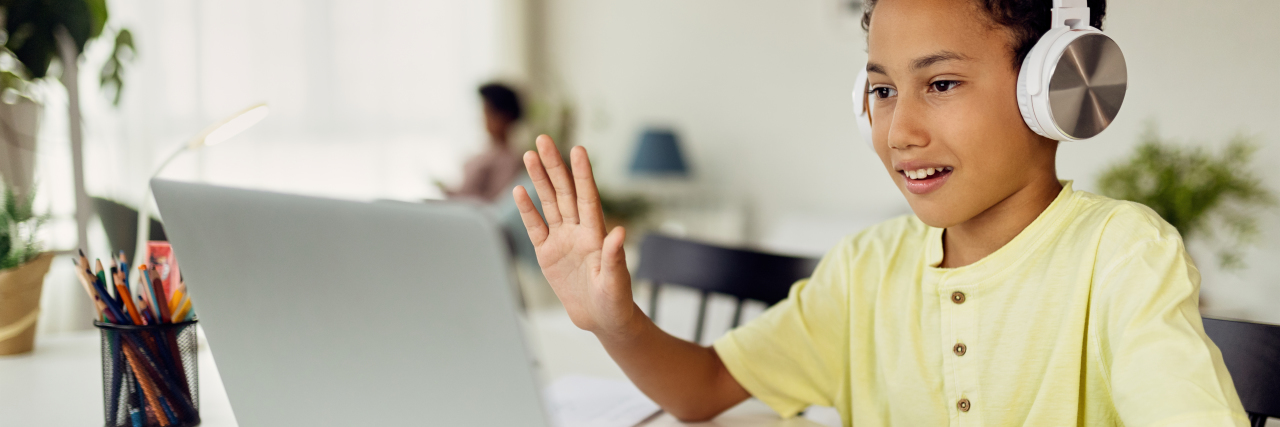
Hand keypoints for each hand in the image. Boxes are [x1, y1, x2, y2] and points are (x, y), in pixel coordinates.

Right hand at [513, 135, 640, 335]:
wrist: (602, 319)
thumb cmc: (615, 301)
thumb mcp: (616, 282)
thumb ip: (615, 257)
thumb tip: (620, 232)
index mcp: (596, 234)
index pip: (587, 197)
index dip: (582, 174)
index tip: (577, 149)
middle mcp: (578, 231)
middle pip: (564, 192)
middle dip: (554, 165)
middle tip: (543, 140)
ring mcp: (562, 240)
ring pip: (548, 203)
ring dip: (539, 179)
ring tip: (529, 155)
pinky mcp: (547, 253)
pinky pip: (535, 227)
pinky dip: (527, 209)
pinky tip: (520, 190)